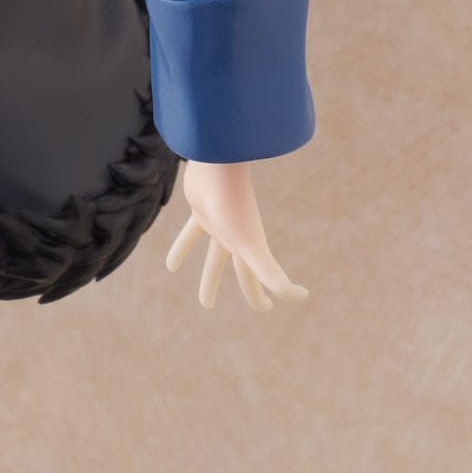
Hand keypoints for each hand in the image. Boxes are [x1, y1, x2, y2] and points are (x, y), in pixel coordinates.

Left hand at [165, 160, 307, 313]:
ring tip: (205, 303)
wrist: (218, 164)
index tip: (268, 308)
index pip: (259, 278)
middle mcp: (237, 237)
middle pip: (241, 271)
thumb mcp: (252, 245)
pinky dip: (181, 250)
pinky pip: (190, 235)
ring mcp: (219, 224)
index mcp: (250, 246)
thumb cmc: (235, 205)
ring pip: (214, 257)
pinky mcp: (200, 210)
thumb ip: (271, 273)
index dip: (261, 296)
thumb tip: (301, 297)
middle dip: (247, 290)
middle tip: (254, 308)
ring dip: (210, 279)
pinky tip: (170, 266)